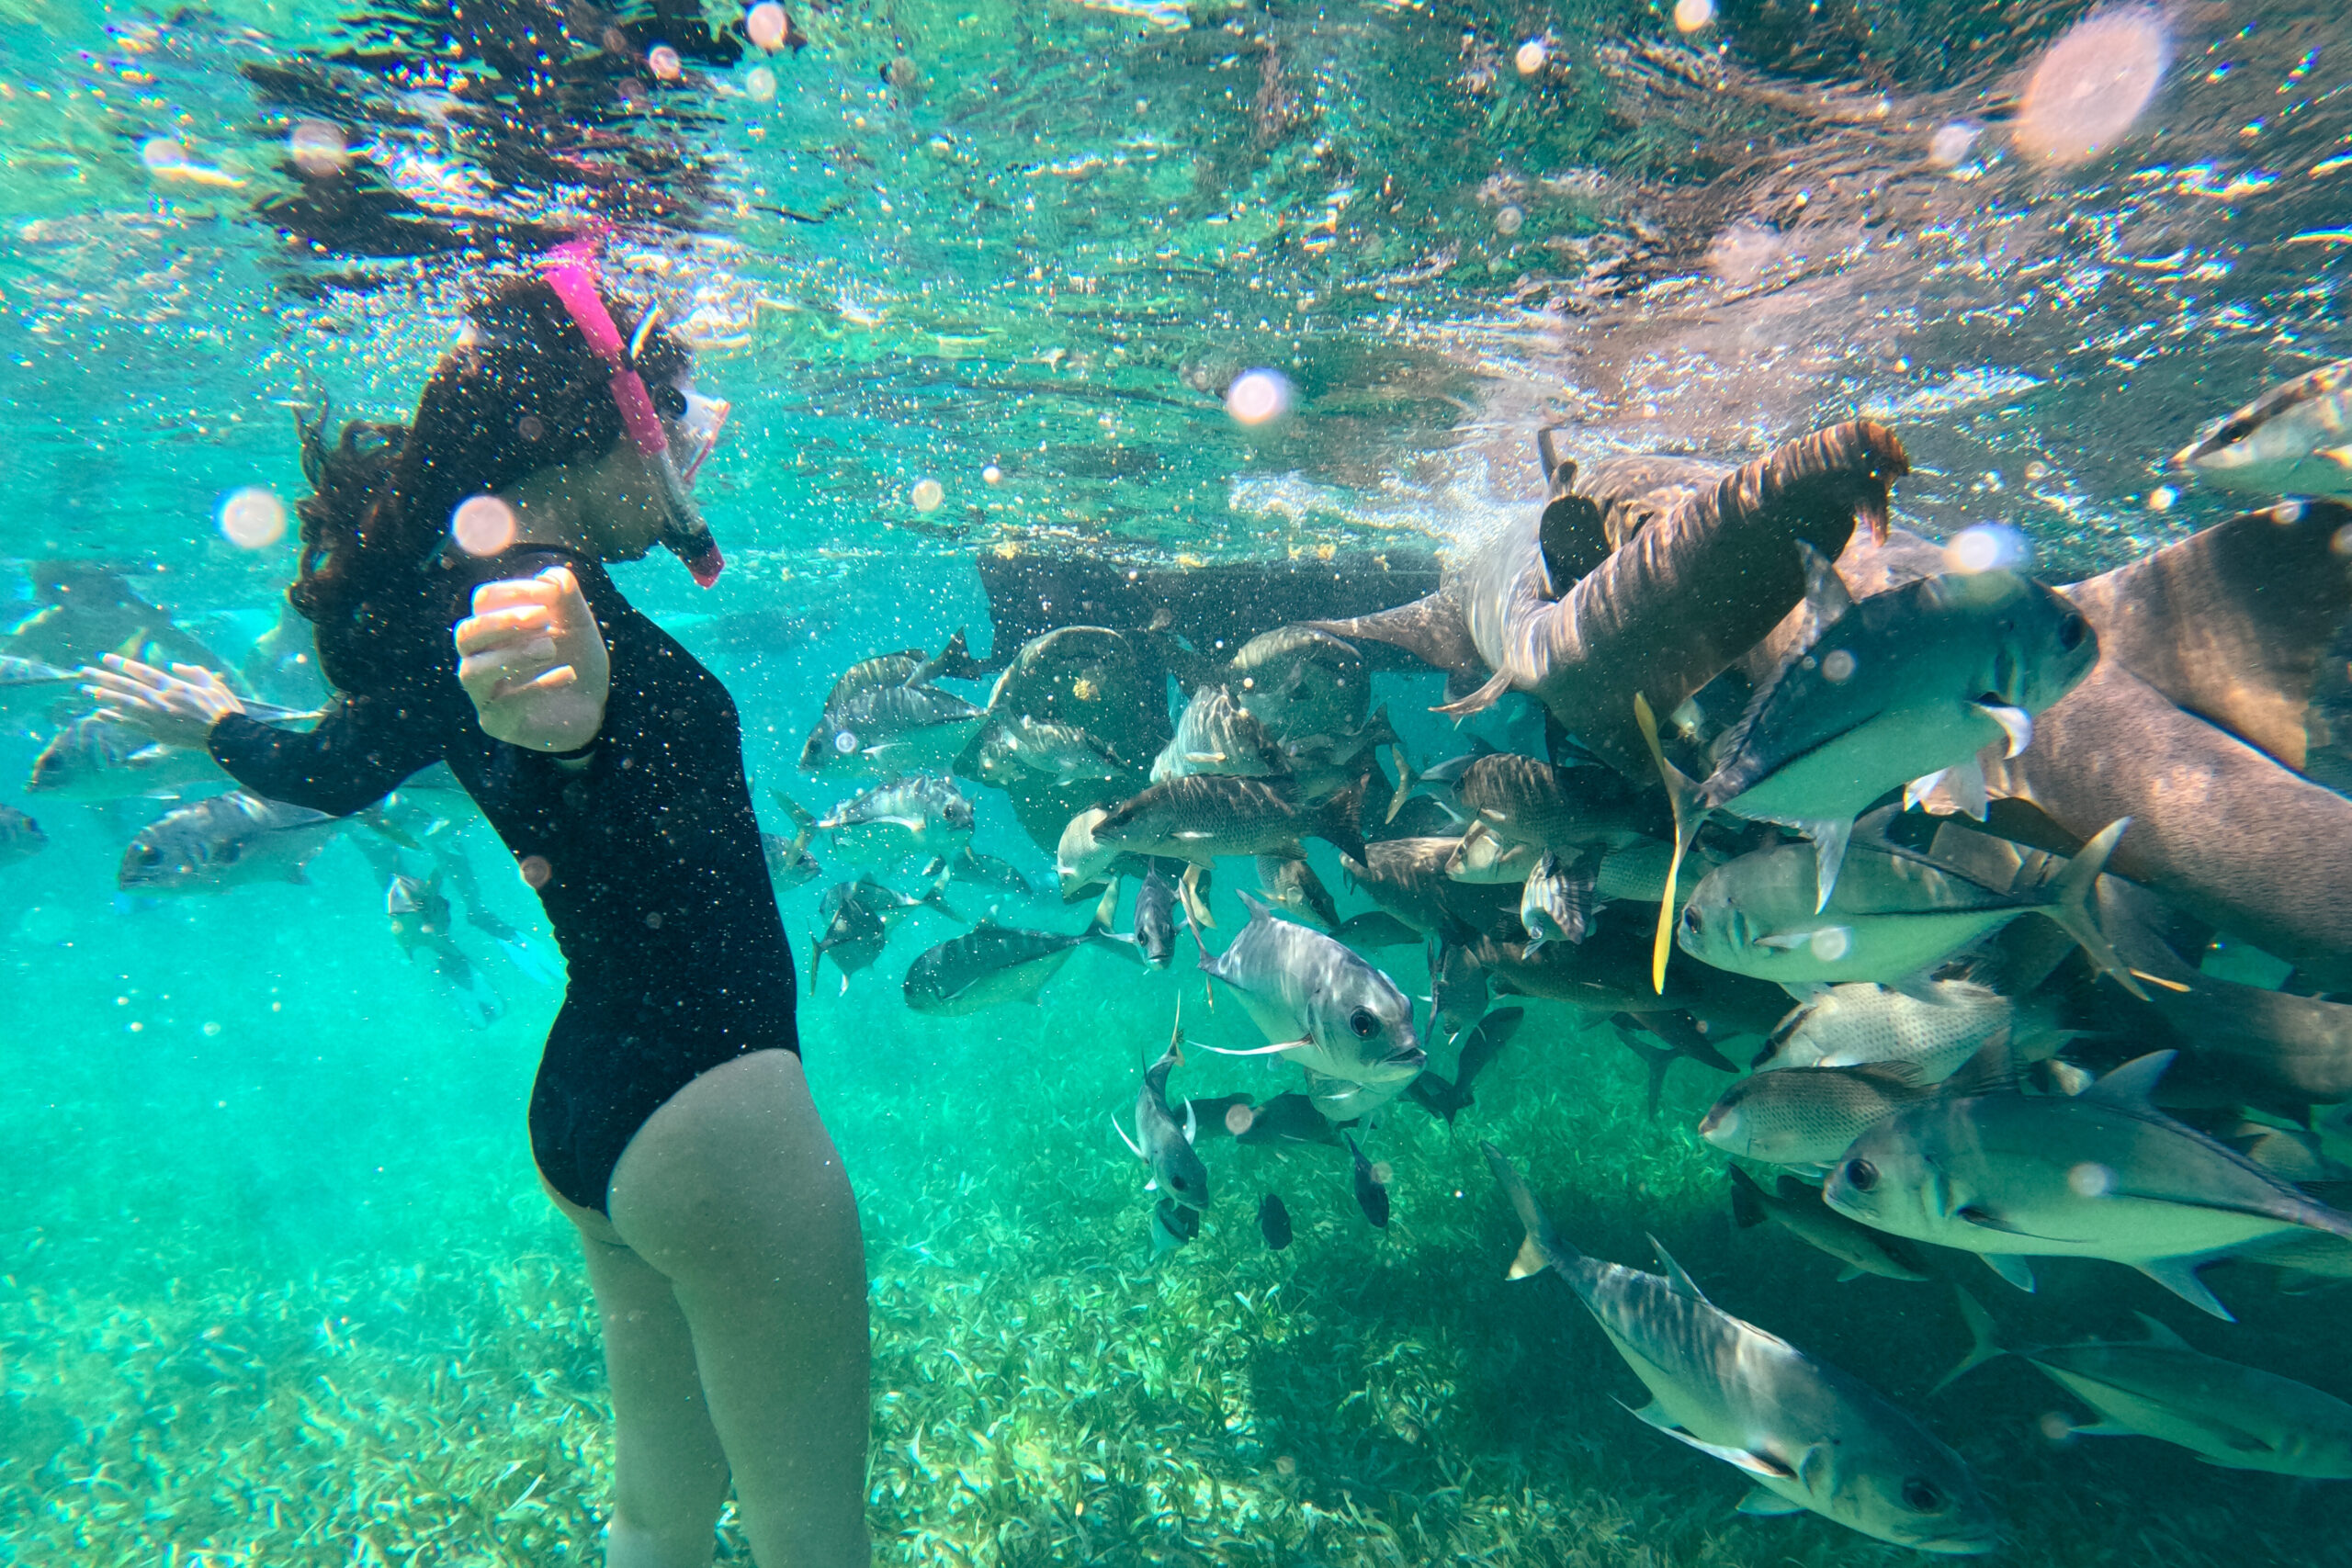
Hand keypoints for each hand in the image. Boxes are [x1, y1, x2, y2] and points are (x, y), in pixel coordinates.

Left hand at [80, 656, 245, 748]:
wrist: (228, 737)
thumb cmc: (223, 709)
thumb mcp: (212, 683)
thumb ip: (192, 671)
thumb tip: (173, 665)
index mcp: (173, 686)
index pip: (140, 672)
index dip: (120, 664)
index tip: (103, 658)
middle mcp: (161, 700)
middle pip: (126, 686)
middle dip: (102, 677)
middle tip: (82, 671)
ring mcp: (157, 717)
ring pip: (124, 704)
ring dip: (103, 696)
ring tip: (85, 690)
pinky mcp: (157, 733)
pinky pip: (130, 724)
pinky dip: (114, 718)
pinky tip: (99, 714)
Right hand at [455, 565, 609, 752]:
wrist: (593, 706)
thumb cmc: (576, 658)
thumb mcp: (578, 625)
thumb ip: (567, 600)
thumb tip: (553, 577)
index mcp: (493, 627)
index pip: (484, 600)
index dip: (514, 591)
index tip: (550, 594)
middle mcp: (478, 657)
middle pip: (466, 634)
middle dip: (501, 622)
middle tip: (541, 617)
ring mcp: (484, 692)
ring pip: (473, 671)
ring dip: (512, 654)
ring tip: (550, 648)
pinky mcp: (499, 722)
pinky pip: (505, 707)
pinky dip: (536, 688)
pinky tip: (567, 675)